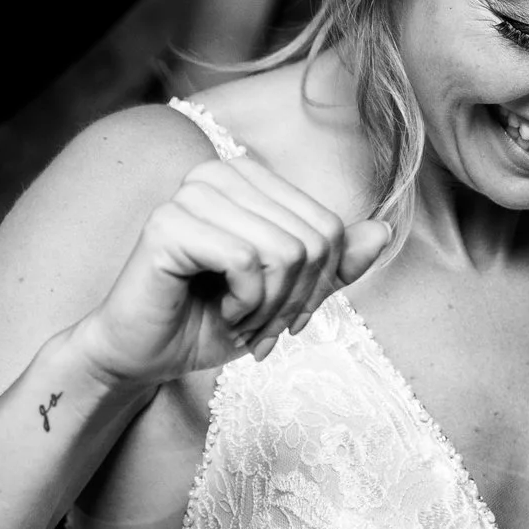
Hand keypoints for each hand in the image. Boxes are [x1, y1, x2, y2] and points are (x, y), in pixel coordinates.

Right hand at [68, 156, 391, 391]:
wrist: (144, 355)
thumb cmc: (209, 321)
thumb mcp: (286, 296)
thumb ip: (331, 265)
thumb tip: (384, 231)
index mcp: (249, 179)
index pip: (328, 228)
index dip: (320, 286)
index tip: (288, 317)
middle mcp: (220, 173)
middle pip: (311, 240)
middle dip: (296, 301)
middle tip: (264, 328)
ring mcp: (191, 195)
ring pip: (283, 251)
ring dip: (269, 306)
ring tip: (241, 319)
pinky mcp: (167, 224)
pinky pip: (245, 261)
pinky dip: (244, 304)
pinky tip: (220, 312)